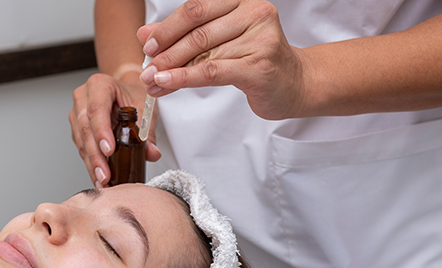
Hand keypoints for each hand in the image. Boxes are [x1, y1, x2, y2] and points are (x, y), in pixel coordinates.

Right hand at [70, 73, 161, 187]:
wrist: (124, 93)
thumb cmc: (133, 95)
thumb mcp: (145, 108)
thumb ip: (149, 132)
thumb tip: (152, 153)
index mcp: (99, 85)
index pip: (96, 109)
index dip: (101, 132)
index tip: (109, 151)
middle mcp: (83, 98)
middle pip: (86, 129)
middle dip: (96, 156)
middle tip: (105, 174)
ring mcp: (77, 113)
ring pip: (81, 141)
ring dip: (92, 163)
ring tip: (103, 180)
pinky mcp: (76, 128)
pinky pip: (81, 147)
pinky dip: (90, 163)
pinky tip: (98, 176)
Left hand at [137, 0, 308, 119]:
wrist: (295, 84)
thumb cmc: (257, 61)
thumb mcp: (219, 43)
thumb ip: (185, 36)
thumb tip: (146, 34)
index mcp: (242, 1)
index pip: (196, 9)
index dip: (168, 27)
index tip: (148, 45)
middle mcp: (253, 13)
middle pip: (197, 30)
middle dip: (166, 52)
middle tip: (146, 70)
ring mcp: (259, 39)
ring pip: (203, 52)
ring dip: (171, 70)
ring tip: (153, 83)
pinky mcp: (259, 66)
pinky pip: (213, 71)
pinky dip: (185, 78)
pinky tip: (167, 83)